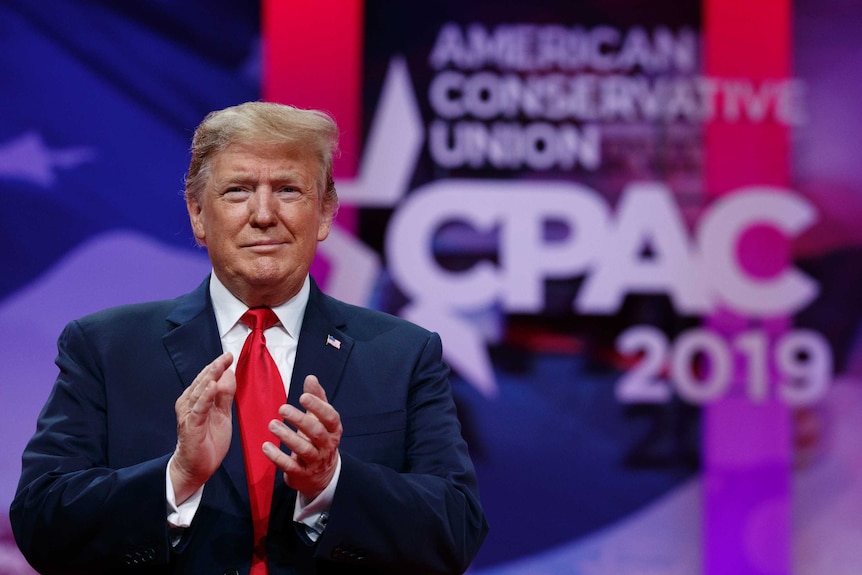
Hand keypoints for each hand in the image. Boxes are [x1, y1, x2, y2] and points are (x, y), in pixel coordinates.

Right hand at [170, 352, 235, 502]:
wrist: (196, 467)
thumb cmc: (208, 440)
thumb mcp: (222, 415)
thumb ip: (225, 396)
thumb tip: (229, 373)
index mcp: (197, 400)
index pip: (208, 379)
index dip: (218, 366)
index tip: (229, 355)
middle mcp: (189, 404)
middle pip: (203, 381)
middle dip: (215, 367)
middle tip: (227, 356)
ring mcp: (189, 414)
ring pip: (200, 392)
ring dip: (210, 377)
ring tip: (220, 365)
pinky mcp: (191, 426)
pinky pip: (198, 409)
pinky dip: (205, 397)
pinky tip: (212, 387)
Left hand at [264, 375, 341, 499]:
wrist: (323, 475)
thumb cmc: (319, 440)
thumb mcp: (321, 419)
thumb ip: (317, 398)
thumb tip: (311, 377)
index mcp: (333, 430)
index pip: (330, 417)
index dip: (318, 407)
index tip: (303, 396)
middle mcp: (327, 445)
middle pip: (316, 432)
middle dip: (300, 420)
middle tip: (282, 409)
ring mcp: (315, 461)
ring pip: (303, 449)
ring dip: (287, 437)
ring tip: (272, 425)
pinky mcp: (302, 474)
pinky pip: (290, 466)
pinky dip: (278, 457)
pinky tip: (266, 447)